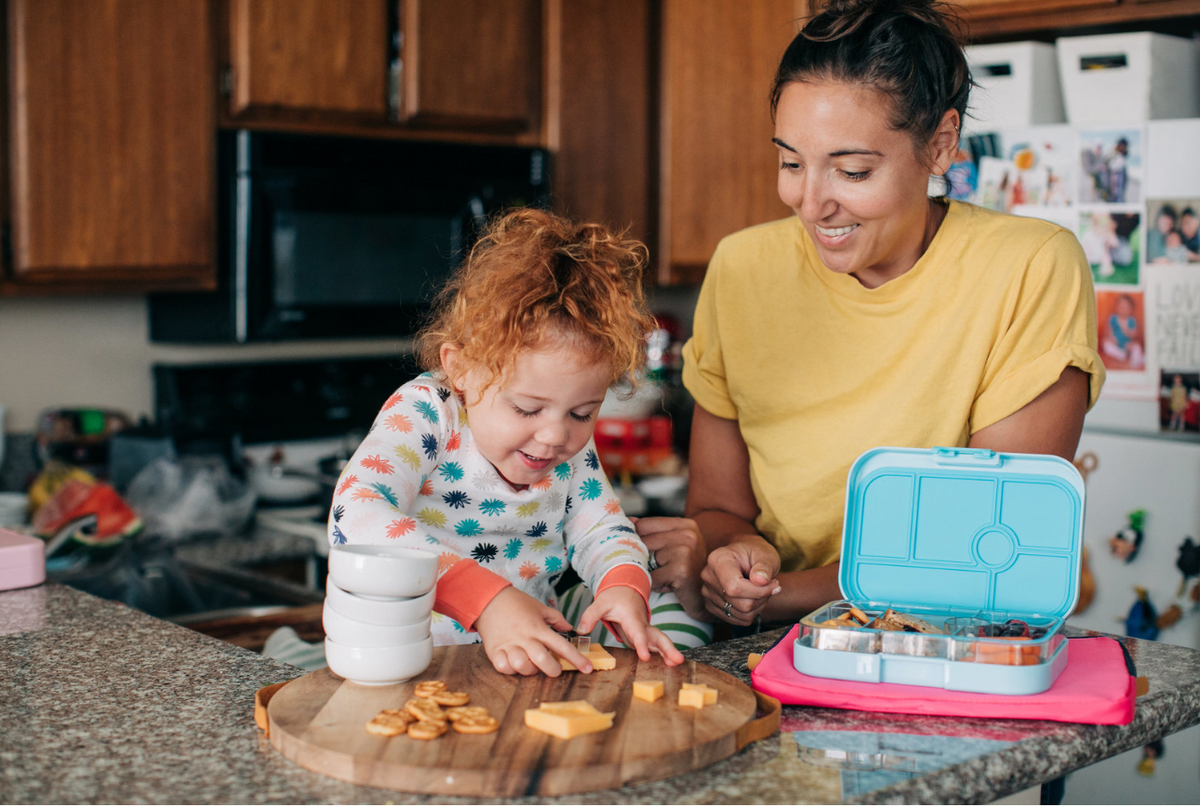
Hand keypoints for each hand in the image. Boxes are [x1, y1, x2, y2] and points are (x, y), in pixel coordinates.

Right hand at [473, 587, 591, 675]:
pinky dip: (511, 669)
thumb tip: (569, 627)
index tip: (587, 669)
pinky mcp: (494, 650)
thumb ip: (555, 618)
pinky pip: (504, 667)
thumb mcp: (539, 607)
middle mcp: (524, 637)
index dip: (576, 659)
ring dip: (530, 670)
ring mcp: (509, 645)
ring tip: (531, 664)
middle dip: (553, 670)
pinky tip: (514, 663)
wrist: (488, 599)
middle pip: (543, 661)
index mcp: (538, 627)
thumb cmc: (516, 603)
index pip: (562, 646)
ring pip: (523, 667)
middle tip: (555, 669)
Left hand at [577, 586, 683, 665]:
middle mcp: (642, 625)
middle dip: (668, 648)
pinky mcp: (644, 636)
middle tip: (677, 660)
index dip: (641, 644)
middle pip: (657, 636)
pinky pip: (656, 645)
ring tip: (677, 663)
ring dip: (669, 652)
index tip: (644, 657)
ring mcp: (645, 630)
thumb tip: (580, 631)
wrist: (625, 588)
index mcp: (632, 617)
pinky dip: (664, 653)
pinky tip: (669, 664)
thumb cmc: (614, 596)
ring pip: (660, 641)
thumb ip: (590, 616)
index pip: (638, 632)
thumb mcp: (600, 603)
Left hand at [633, 516, 709, 621]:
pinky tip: (669, 586)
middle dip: (644, 559)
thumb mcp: (674, 547)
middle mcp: (688, 534)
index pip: (644, 524)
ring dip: (649, 573)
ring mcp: (686, 551)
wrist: (709, 598)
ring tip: (666, 577)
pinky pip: (651, 577)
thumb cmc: (688, 572)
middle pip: (642, 542)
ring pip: (645, 559)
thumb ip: (654, 533)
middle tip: (659, 570)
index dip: (637, 540)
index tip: (641, 552)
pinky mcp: (681, 569)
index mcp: (685, 525)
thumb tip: (628, 522)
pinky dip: (655, 585)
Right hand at [700, 534, 780, 625]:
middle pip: (739, 603)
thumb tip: (760, 581)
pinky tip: (753, 597)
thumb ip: (764, 566)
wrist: (745, 557)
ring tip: (762, 589)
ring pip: (740, 613)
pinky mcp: (711, 605)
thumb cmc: (756, 553)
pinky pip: (736, 619)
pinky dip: (750, 612)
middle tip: (771, 585)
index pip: (734, 587)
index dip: (758, 591)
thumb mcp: (765, 554)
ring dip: (758, 606)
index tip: (775, 585)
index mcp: (717, 560)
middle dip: (762, 598)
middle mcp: (708, 577)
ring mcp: (708, 593)